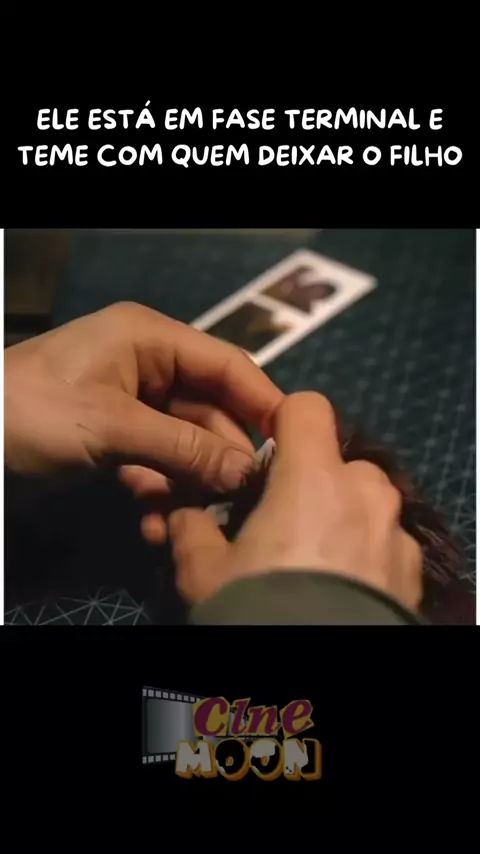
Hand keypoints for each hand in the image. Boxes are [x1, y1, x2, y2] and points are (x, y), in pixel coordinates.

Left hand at [4, 303, 282, 536]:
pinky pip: (156, 464)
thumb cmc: (35, 412)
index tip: (296, 442)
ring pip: (186, 444)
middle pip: (210, 411)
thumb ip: (185, 448)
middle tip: (252, 497)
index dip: (263, 401)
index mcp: (150, 340)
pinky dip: (161, 492)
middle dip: (226, 455)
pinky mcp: (117, 442)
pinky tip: (161, 523)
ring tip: (204, 519)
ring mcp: (132, 408)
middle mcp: (148, 368)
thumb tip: (248, 472)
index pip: (226, 365)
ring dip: (194, 482)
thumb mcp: (112, 426)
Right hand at [169, 392, 422, 611]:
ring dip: (342, 518)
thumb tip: (186, 515)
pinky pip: (385, 543)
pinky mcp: (411, 570)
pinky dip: (365, 554)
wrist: (312, 672)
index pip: (307, 406)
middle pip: (338, 463)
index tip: (265, 459)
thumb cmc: (256, 606)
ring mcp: (395, 531)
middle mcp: (365, 492)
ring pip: (366, 503)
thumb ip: (192, 528)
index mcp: (313, 476)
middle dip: (312, 485)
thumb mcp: (203, 571)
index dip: (282, 424)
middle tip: (282, 526)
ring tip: (313, 561)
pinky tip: (341, 588)